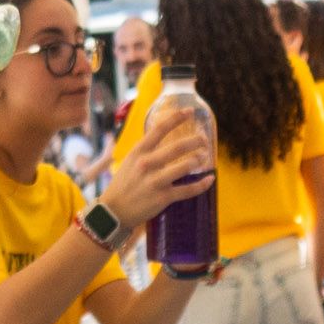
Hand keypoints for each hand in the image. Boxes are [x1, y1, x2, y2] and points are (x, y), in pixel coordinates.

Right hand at [116, 94, 216, 221]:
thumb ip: (146, 151)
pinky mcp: (163, 198)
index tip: (189, 111)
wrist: (114, 211)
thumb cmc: (123, 184)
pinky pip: (187, 190)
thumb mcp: (129, 161)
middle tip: (204, 139)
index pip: (159, 130)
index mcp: (138, 152)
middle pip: (176, 148)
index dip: (176, 118)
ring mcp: (155, 181)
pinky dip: (202, 184)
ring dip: (197, 160)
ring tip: (204, 156)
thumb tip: (163, 140)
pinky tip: (210, 179)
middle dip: (194, 141)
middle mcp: (147, 164)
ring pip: (184, 167)